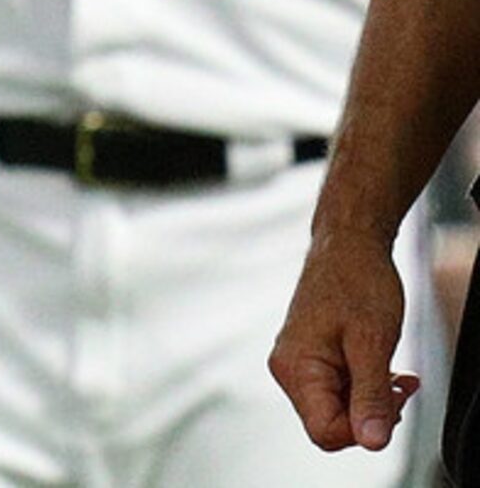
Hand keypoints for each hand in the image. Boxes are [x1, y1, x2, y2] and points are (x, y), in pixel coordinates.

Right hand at [271, 225, 420, 451]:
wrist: (348, 244)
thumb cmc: (358, 282)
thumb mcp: (373, 344)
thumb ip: (370, 396)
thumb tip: (372, 443)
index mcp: (295, 368)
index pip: (325, 432)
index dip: (364, 430)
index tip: (391, 401)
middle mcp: (288, 369)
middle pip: (331, 423)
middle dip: (372, 413)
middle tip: (400, 386)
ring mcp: (298, 362)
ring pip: (338, 408)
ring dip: (372, 398)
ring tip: (396, 374)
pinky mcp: (310, 357)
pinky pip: (338, 390)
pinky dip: (365, 385)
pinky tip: (384, 368)